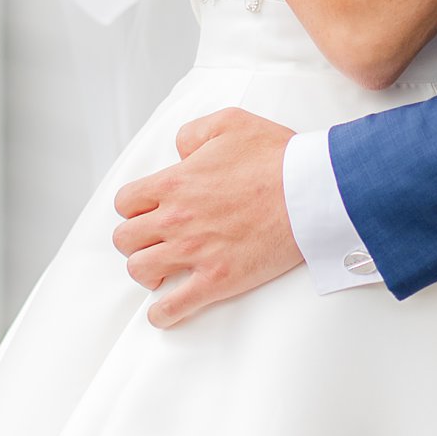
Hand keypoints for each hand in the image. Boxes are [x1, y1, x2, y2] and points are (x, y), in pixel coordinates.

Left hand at [113, 108, 300, 326]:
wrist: (311, 192)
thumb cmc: (277, 157)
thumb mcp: (230, 122)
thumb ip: (193, 133)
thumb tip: (179, 152)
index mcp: (175, 182)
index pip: (126, 201)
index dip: (134, 208)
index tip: (146, 212)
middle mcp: (176, 219)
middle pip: (125, 238)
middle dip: (135, 240)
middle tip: (153, 241)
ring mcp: (194, 252)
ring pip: (140, 270)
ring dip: (146, 272)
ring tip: (160, 272)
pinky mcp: (217, 279)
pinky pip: (173, 306)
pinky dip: (162, 313)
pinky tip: (164, 312)